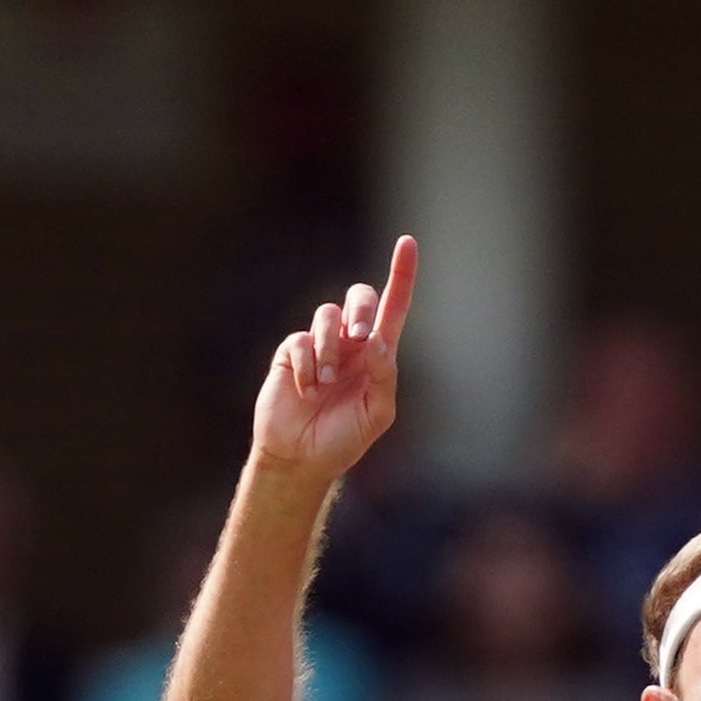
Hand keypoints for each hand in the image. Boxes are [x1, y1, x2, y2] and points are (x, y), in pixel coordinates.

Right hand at [252, 235, 418, 485]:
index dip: (402, 275)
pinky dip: (306, 367)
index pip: (393, 308)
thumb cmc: (343, 439)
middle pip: (360, 297)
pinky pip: (301, 341)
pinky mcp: (292, 351)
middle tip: (360, 338)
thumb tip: (376, 340)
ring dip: (330, 350)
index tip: (408, 242)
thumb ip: (384, 376)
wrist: (301, 458)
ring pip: (328, 315)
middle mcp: (351, 343)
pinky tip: (306, 392)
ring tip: (324, 384)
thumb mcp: (376, 414)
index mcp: (377, 356)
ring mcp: (321, 345)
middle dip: (361, 310)